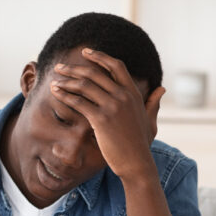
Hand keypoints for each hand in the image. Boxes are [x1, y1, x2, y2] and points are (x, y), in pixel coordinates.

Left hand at [49, 48, 164, 181]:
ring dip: (66, 80)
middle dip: (74, 68)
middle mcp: (123, 96)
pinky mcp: (101, 119)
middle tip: (60, 66)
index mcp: (134, 93)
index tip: (85, 52)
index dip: (100, 56)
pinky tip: (56, 93)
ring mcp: (112, 106)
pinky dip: (65, 95)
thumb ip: (153, 103)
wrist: (136, 163)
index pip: (116, 66)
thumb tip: (161, 89)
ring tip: (54, 80)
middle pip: (95, 73)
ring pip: (84, 86)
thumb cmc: (141, 145)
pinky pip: (79, 102)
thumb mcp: (151, 120)